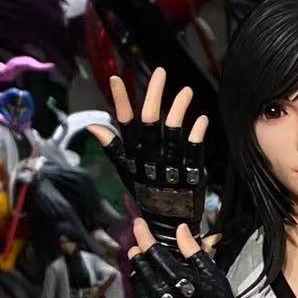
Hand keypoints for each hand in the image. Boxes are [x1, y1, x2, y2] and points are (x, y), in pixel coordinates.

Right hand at [87, 69, 208, 247]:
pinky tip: (202, 119)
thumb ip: (112, 148)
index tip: (116, 78)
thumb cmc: (146, 194)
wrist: (168, 224)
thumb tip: (94, 126)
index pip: (124, 124)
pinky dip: (197, 134)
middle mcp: (150, 158)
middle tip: (160, 72)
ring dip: (180, 109)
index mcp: (133, 155)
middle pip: (150, 121)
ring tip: (186, 91)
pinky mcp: (190, 173)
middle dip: (155, 94)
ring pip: (173, 131)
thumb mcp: (125, 172)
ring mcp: (171, 165)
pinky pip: (194, 150)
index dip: (120, 101)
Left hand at [126, 218, 239, 297]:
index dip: (144, 235)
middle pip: (140, 264)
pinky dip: (139, 286)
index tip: (139, 224)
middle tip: (139, 242)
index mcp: (180, 278)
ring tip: (142, 260)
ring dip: (138, 267)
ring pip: (137, 280)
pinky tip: (145, 282)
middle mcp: (164, 292)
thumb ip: (195, 252)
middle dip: (138, 250)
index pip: (154, 251)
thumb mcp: (214, 277)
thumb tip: (182, 229)